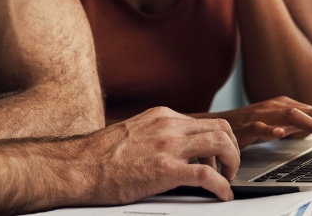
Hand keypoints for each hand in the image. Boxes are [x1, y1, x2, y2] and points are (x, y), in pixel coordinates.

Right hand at [81, 107, 239, 203]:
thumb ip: (156, 135)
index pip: (205, 121)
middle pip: (221, 128)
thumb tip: (172, 149)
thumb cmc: (99, 156)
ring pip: (220, 144)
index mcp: (162, 116)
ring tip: (227, 180)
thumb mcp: (134, 133)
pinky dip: (222, 186)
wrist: (79, 166)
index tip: (218, 157)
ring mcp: (168, 146)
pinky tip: (222, 194)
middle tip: (229, 168)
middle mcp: (168, 126)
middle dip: (232, 149)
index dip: (218, 141)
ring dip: (232, 164)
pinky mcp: (165, 169)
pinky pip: (207, 175)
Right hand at [204, 97, 311, 149]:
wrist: (220, 124)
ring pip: (291, 116)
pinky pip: (260, 127)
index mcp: (287, 105)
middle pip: (310, 113)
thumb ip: (304, 122)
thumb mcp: (282, 122)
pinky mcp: (247, 125)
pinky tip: (281, 134)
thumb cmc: (252, 124)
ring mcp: (263, 114)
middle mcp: (278, 106)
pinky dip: (271, 130)